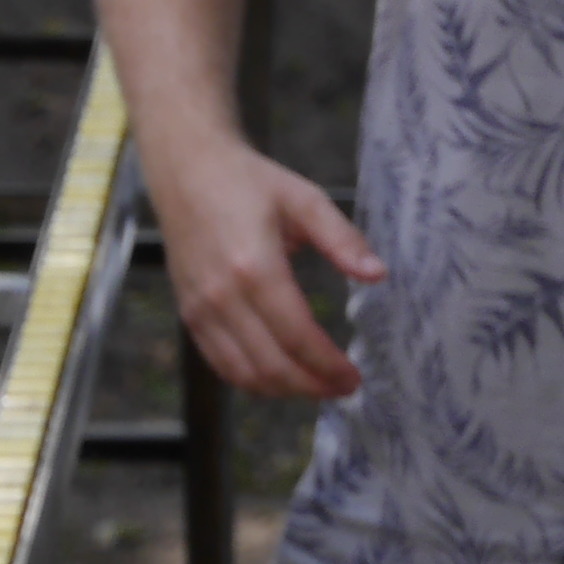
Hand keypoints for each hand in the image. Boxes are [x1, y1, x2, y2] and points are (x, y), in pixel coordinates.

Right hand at [149, 130, 382, 399]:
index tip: (354, 377)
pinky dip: (251, 379)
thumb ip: (343, 240)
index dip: (327, 365)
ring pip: (242, 373)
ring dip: (282, 390)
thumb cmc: (248, 182)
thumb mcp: (305, 199)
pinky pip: (220, 363)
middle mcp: (223, 297)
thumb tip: (377, 275)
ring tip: (315, 387)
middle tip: (342, 388)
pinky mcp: (189, 316)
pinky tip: (278, 376)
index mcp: (255, 267)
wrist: (187, 173)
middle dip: (310, 385)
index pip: (296, 335)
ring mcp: (201, 310)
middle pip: (270, 364)